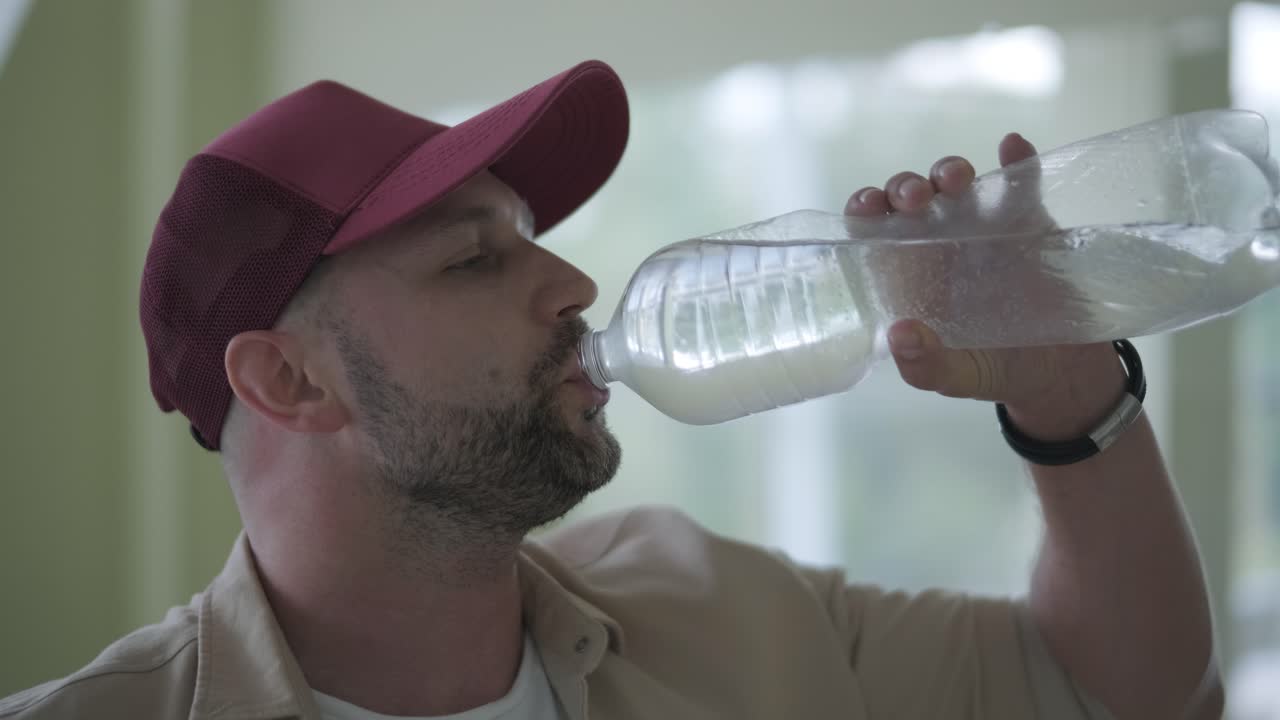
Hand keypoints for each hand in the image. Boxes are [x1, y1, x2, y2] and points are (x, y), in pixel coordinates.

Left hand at [846, 134, 1126, 440]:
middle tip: (918, 198)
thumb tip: (901, 335)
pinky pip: (1020, 184)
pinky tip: (1013, 147)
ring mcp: (983, 230)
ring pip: (956, 185)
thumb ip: (925, 365)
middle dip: (905, 187)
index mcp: (909, 276)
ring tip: (958, 180)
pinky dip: (1017, 161)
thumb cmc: (995, 372)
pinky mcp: (1029, 223)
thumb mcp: (956, 378)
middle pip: (909, 201)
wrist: (1062, 373)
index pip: (872, 232)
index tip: (870, 207)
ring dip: (949, 171)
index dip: (865, 213)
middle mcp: (938, 246)